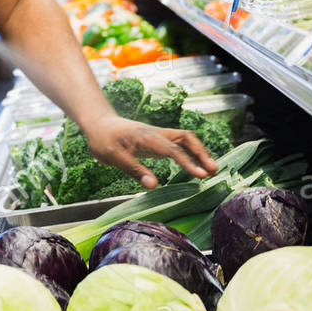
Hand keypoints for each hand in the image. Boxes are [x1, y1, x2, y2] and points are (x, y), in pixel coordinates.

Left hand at [82, 113, 218, 187]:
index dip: (188, 162)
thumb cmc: (103, 140)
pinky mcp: (158, 141)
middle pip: (186, 138)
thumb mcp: (113, 156)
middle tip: (213, 171)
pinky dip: (190, 153)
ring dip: (199, 152)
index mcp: (147, 137)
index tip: (201, 175)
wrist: (98, 124)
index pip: (172, 149)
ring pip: (185, 139)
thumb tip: (154, 185)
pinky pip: (179, 144)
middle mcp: (156, 134)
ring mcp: (158, 136)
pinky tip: (196, 166)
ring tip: (210, 170)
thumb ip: (134, 170)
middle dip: (201, 153)